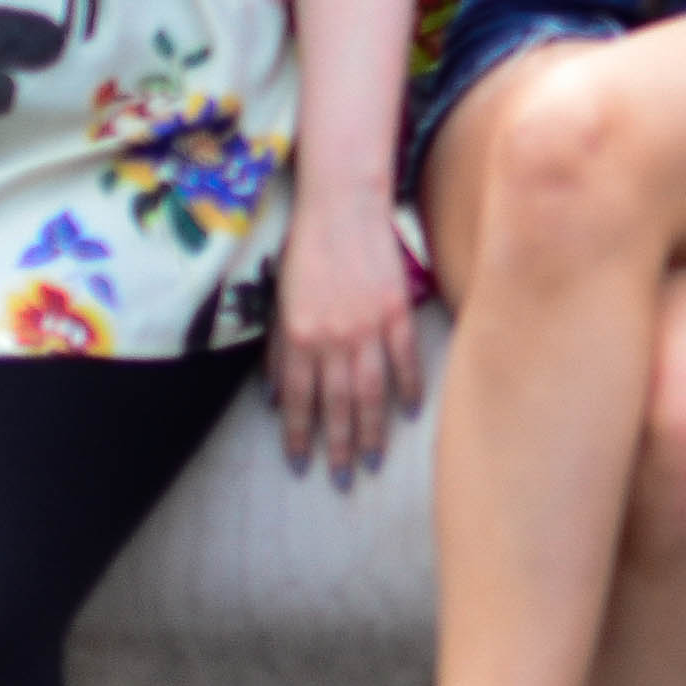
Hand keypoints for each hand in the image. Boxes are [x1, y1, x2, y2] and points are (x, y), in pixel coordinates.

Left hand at [270, 184, 421, 479]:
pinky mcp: (397, 311)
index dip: (299, 435)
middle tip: (343, 479)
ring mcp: (368, 326)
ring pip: (371, 391)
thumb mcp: (279, 301)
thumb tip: (277, 397)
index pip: (299, 399)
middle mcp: (332, 338)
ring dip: (372, 430)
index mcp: (298, 336)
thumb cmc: (305, 250)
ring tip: (373, 460)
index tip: (301, 463)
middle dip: (338, 446)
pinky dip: (408, 387)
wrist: (342, 206)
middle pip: (337, 405)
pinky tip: (408, 412)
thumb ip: (279, 352)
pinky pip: (405, 359)